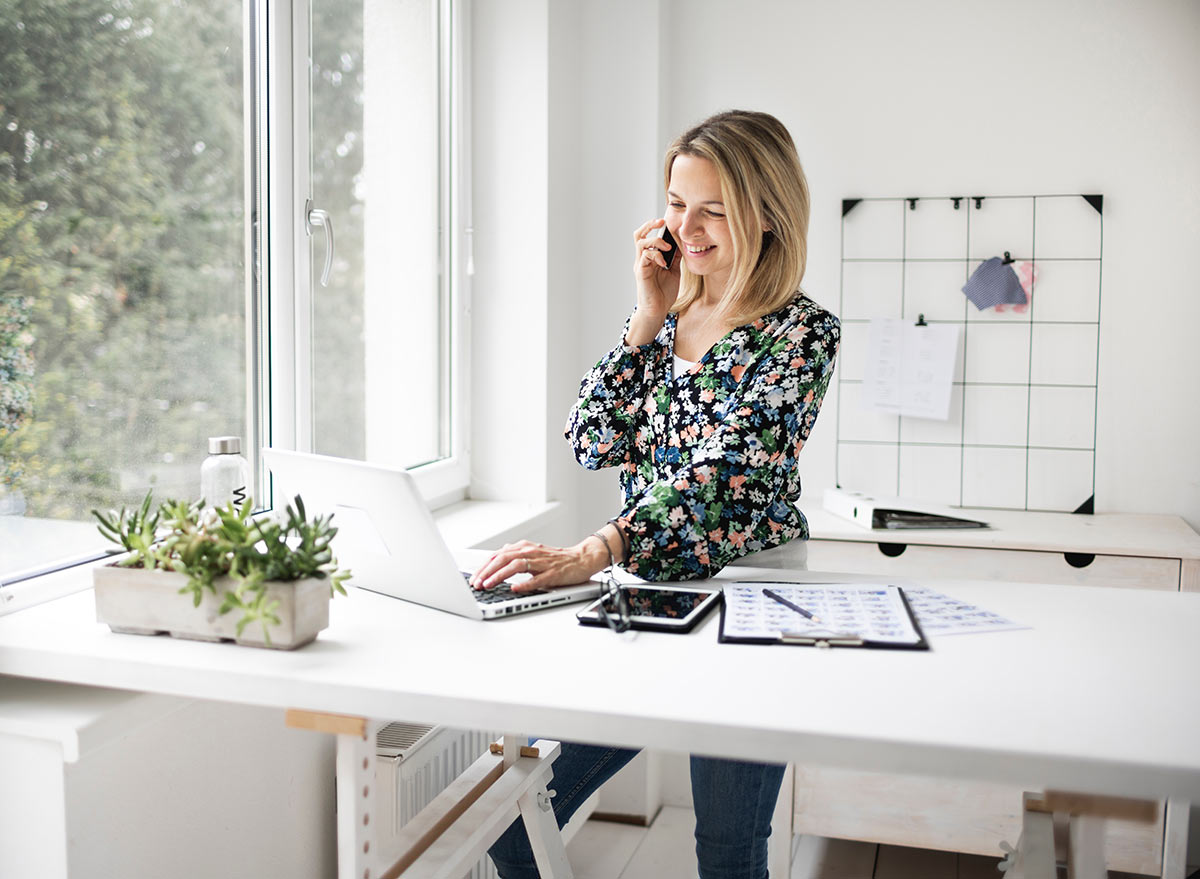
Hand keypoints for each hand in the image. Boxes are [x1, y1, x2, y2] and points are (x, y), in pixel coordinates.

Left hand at [469, 538, 608, 592]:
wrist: (582, 558)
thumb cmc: (557, 559)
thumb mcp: (533, 553)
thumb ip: (516, 554)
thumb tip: (499, 554)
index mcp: (524, 548)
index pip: (498, 555)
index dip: (484, 567)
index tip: (474, 578)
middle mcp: (531, 552)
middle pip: (503, 558)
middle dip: (487, 571)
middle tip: (476, 583)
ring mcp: (542, 563)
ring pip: (516, 566)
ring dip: (500, 576)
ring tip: (489, 585)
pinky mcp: (553, 574)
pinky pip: (537, 579)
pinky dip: (524, 584)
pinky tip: (514, 589)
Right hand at [627, 218, 681, 346]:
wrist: (657, 311)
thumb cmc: (663, 294)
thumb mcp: (674, 272)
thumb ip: (675, 258)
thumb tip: (682, 244)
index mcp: (649, 258)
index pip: (647, 236)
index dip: (655, 226)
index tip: (668, 222)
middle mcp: (642, 259)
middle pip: (639, 234)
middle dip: (650, 225)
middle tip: (662, 222)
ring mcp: (640, 265)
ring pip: (641, 242)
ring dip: (655, 241)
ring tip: (667, 247)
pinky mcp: (641, 272)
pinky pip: (645, 256)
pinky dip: (656, 254)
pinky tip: (664, 262)